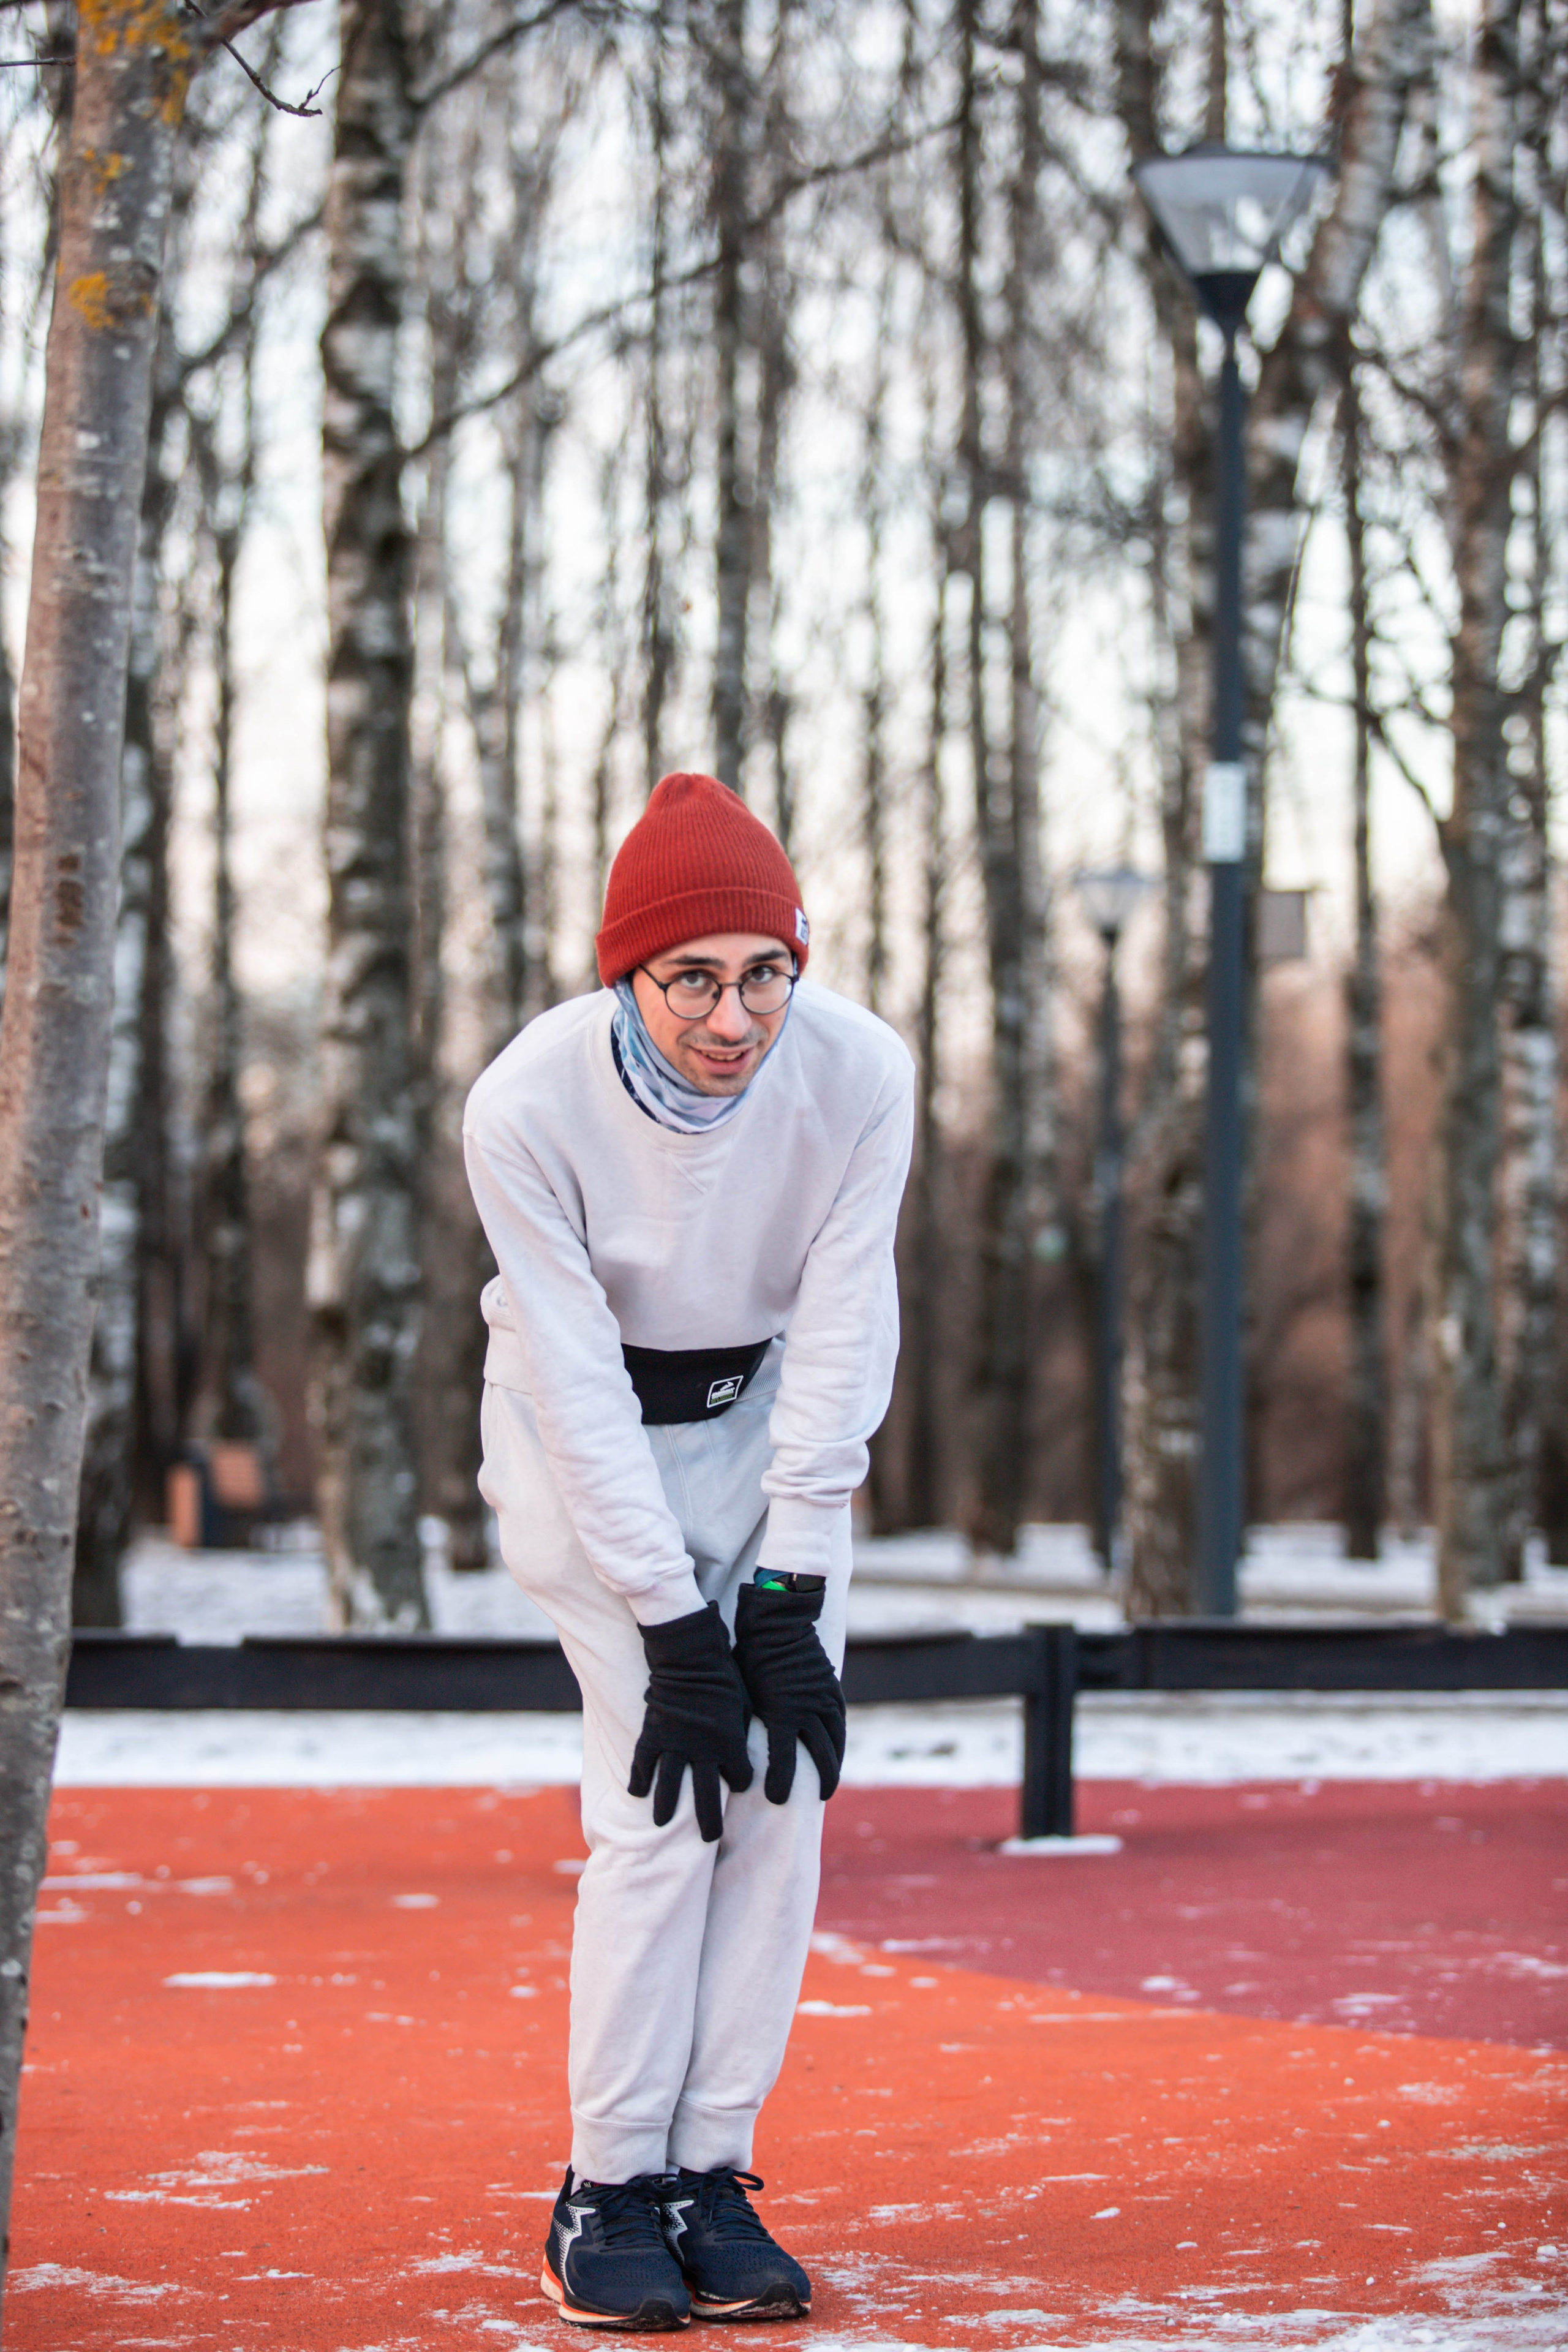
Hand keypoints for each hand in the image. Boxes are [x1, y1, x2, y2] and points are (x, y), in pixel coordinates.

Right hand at [627, 1602, 753, 1841]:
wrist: (691, 1656)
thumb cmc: (725, 1676)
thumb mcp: (746, 1705)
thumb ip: (743, 1730)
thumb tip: (748, 1745)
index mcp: (730, 1745)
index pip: (740, 1778)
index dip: (740, 1781)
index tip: (737, 1782)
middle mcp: (703, 1752)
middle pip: (707, 1797)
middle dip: (710, 1822)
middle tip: (710, 1839)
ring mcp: (675, 1744)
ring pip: (670, 1787)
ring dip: (667, 1808)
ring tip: (662, 1825)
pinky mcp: (653, 1734)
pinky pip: (643, 1762)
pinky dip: (639, 1778)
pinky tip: (636, 1793)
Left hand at [732, 1581, 844, 1803]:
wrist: (775, 1622)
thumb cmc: (749, 1658)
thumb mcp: (742, 1693)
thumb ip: (746, 1723)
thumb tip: (733, 1750)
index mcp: (781, 1712)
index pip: (784, 1760)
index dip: (781, 1782)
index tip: (776, 1799)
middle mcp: (806, 1709)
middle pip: (820, 1756)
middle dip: (819, 1781)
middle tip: (817, 1799)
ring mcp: (823, 1698)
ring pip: (835, 1741)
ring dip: (834, 1765)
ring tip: (830, 1785)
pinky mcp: (831, 1689)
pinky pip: (839, 1721)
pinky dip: (839, 1740)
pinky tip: (837, 1752)